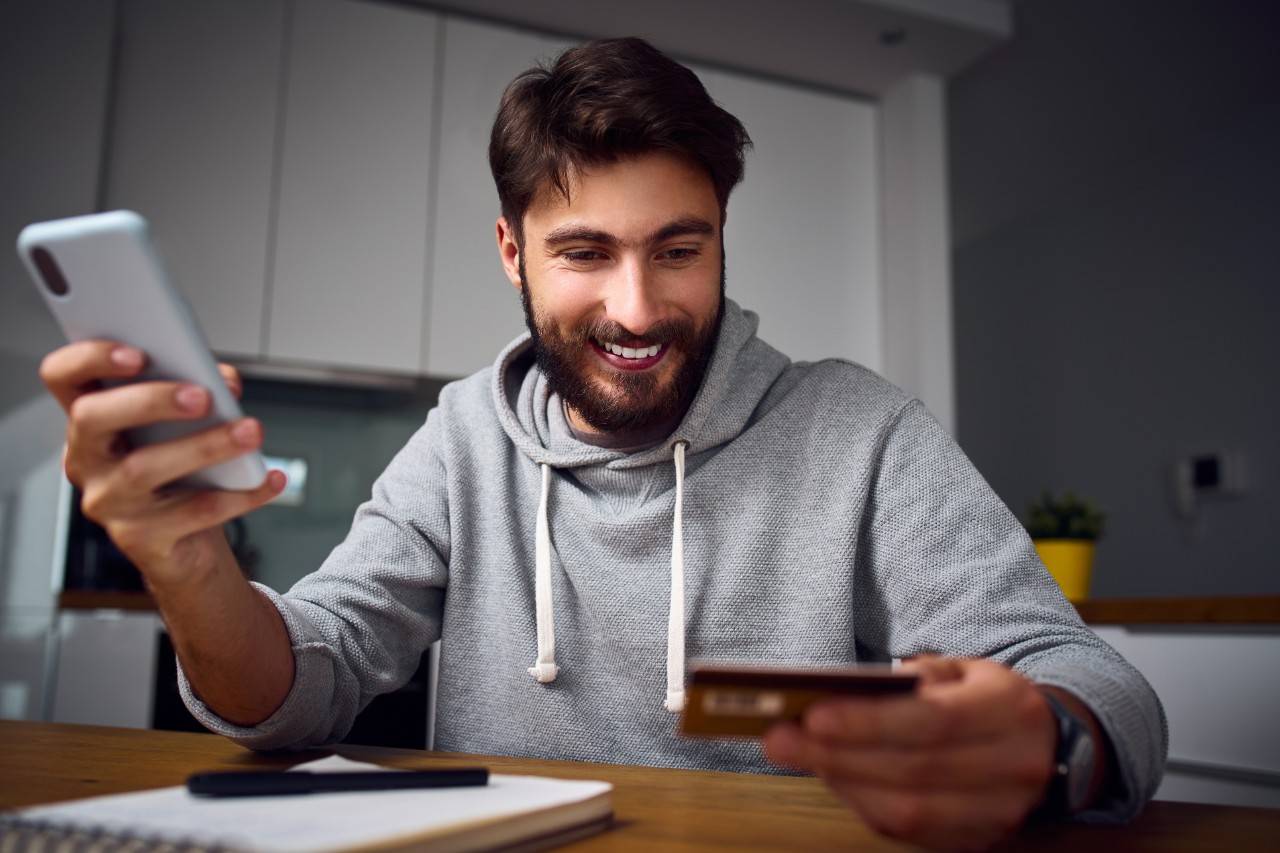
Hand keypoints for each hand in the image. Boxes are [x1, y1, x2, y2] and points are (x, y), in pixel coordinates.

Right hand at [39, 340, 283, 589]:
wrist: (189, 542)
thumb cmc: (184, 472)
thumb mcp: (187, 425)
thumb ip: (201, 390)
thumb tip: (224, 382)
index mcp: (92, 420)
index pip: (63, 376)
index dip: (90, 358)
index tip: (138, 353)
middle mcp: (86, 460)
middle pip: (92, 417)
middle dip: (149, 400)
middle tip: (202, 396)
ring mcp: (107, 502)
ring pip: (144, 468)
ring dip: (205, 445)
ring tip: (251, 432)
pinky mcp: (139, 539)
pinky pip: (192, 513)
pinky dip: (239, 494)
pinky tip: (268, 479)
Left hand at [763, 656, 1057, 850]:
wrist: (1047, 746)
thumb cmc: (987, 699)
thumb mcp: (964, 669)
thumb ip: (918, 676)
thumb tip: (851, 692)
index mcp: (1010, 709)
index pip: (933, 722)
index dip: (870, 722)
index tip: (812, 715)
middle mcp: (1012, 766)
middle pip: (913, 770)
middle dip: (837, 754)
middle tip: (779, 737)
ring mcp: (999, 813)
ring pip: (907, 810)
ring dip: (841, 781)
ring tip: (795, 753)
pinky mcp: (977, 840)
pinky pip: (908, 832)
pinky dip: (860, 803)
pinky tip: (830, 775)